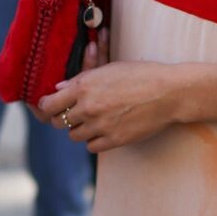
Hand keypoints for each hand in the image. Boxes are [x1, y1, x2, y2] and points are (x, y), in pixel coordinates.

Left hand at [36, 49, 194, 153]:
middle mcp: (88, 108)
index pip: (50, 104)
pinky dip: (94, 140)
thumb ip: (81, 79)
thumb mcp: (109, 69)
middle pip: (59, 123)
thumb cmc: (141, 76)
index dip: (48, 107)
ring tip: (94, 121)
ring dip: (80, 129)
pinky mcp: (114, 140)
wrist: (168, 93)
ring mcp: (100, 126)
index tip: (51, 107)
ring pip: (74, 136)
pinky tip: (104, 131)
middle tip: (73, 114)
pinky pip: (91, 146)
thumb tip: (59, 89)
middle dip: (63, 118)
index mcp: (84, 87)